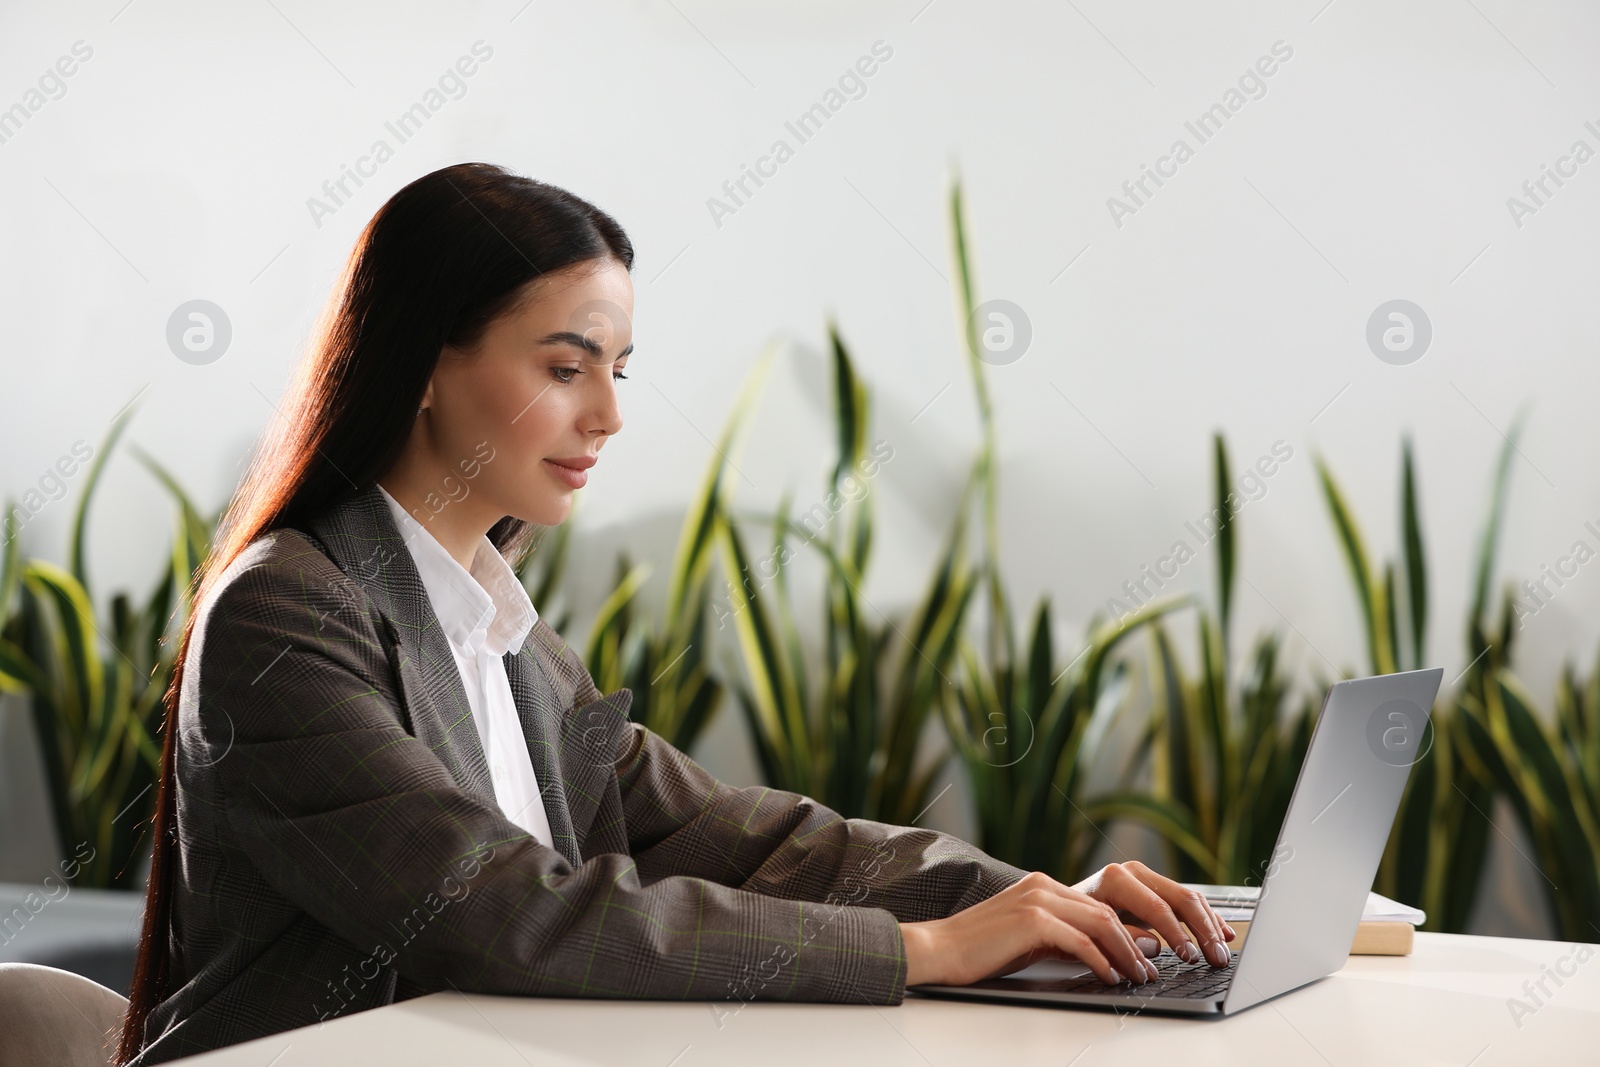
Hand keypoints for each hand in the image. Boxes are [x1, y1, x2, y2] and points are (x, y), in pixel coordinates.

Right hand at [899, 864, 1237, 988]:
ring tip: (1142, 974)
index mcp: (1046, 887)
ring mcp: (1038, 899)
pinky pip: (1079, 939)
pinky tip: (1111, 976)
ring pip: (1101, 922)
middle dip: (1142, 938)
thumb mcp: (1034, 941)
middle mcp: (1045, 886)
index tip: (1157, 950)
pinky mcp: (1031, 919)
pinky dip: (1101, 959)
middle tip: (1160, 965)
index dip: (1135, 927)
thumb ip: (1072, 939)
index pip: (1104, 905)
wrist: (938, 949)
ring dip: (1128, 952)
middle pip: (1110, 910)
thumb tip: (1121, 950)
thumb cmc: (983, 951)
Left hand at [1070, 860, 1236, 968]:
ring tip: (1222, 953)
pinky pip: (1188, 901)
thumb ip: (1121, 937)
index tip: (1190, 958)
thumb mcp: (1090, 932)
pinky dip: (1207, 919)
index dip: (1177, 934)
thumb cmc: (1072, 923)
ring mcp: (1146, 878)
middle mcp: (1133, 872)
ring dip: (1210, 927)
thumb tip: (1154, 947)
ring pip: (1189, 898)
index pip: (1157, 906)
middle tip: (1216, 959)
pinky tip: (1223, 934)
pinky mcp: (1155, 889)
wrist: (1060, 909)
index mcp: (1116, 879)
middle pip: (1181, 899)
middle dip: (1203, 931)